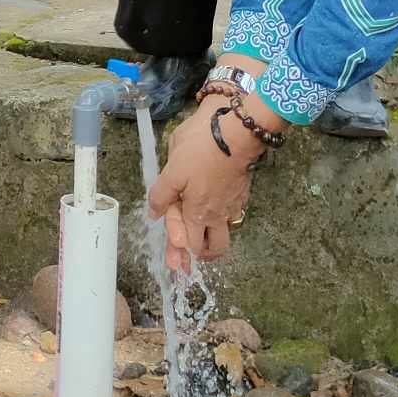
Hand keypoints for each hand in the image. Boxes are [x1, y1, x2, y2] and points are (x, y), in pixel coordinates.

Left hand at [147, 97, 262, 271]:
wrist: (237, 132)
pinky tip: (214, 215)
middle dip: (197, 255)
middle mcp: (217, 215)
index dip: (177, 252)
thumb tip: (155, 213)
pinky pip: (232, 218)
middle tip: (185, 260)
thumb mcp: (172, 168)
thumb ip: (161, 194)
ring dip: (212, 243)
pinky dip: (222, 222)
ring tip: (200, 242)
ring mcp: (232, 206)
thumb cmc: (200, 148)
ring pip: (224, 236)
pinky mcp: (243, 195)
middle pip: (211, 249)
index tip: (174, 264)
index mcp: (197, 212)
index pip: (186, 242)